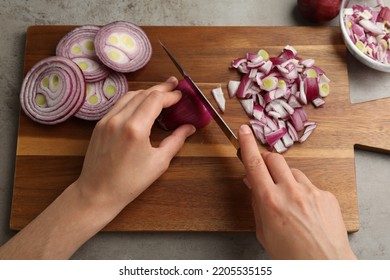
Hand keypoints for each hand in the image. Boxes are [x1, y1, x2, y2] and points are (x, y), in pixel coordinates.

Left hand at [75, 76, 195, 214]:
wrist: (98, 192)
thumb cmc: (129, 182)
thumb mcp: (159, 163)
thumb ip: (176, 141)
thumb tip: (189, 127)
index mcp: (135, 129)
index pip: (155, 100)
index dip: (170, 95)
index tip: (180, 95)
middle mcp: (119, 119)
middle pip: (143, 94)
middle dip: (161, 88)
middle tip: (174, 84)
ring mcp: (106, 120)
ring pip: (130, 96)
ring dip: (146, 92)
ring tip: (160, 91)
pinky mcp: (99, 124)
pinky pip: (119, 104)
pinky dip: (133, 99)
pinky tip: (141, 103)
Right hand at [238, 124, 355, 259]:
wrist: (325, 265)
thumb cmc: (291, 255)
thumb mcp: (264, 232)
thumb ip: (257, 203)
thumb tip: (251, 183)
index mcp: (270, 201)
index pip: (254, 164)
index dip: (247, 144)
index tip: (244, 131)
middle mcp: (290, 191)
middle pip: (274, 159)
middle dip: (266, 160)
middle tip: (264, 170)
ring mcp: (311, 191)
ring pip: (293, 171)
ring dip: (285, 179)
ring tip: (288, 200)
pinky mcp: (326, 195)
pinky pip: (309, 185)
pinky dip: (303, 192)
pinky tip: (305, 210)